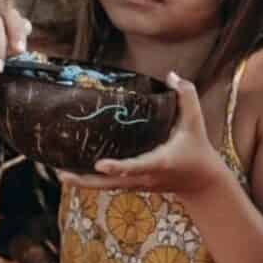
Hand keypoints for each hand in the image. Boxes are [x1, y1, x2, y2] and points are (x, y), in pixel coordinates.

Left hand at [59, 72, 224, 194]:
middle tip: (62, 173)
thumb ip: (186, 96)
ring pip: (107, 187)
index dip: (120, 166)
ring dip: (84, 183)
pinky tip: (74, 173)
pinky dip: (92, 182)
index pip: (138, 166)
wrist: (201, 183)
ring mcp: (138, 184)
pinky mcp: (134, 186)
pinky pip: (110, 185)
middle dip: (87, 181)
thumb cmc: (197, 149)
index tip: (101, 165)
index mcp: (160, 161)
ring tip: (60, 173)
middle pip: (112, 183)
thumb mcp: (195, 121)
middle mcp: (145, 177)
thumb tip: (171, 75)